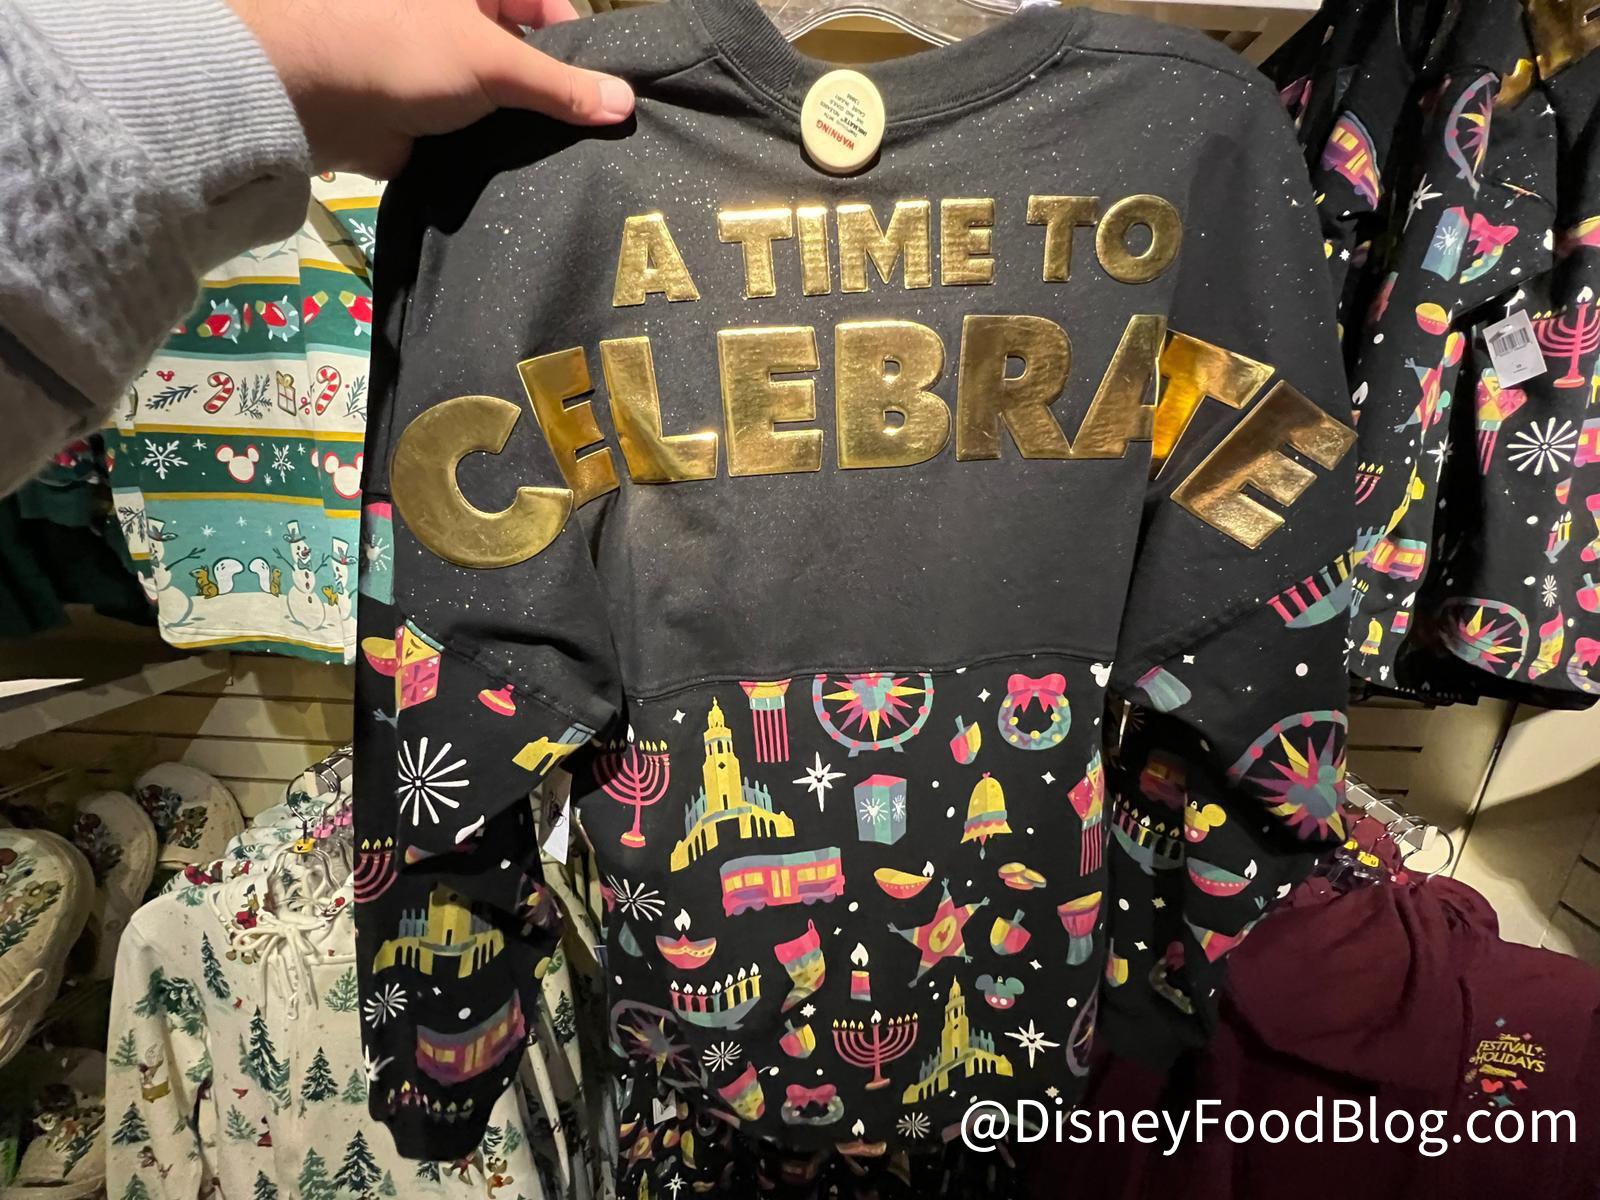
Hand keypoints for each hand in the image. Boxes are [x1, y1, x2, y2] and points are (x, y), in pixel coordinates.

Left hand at [227, 0, 635, 177]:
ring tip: (576, 164)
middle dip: (558, 93)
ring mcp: (443, 74)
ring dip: (530, 130)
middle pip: (528, 56)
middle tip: (603, 135)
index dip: (580, 42)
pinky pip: (478, 137)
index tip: (611, 89)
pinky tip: (533, 181)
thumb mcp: (494, 60)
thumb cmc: (403, 50)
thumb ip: (560, 86)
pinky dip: (501, 156)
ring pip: (504, 101)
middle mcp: (459, 23)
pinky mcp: (428, 121)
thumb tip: (625, 102)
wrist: (310, 100)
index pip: (546, 6)